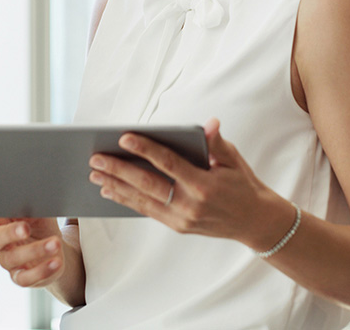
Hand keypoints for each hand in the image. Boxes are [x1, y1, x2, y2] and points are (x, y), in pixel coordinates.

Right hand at [0, 208, 65, 287]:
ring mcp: (8, 262)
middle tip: (25, 227)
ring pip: (13, 258)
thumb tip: (25, 195)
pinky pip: (27, 277)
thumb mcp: (36, 211)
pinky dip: (42, 269)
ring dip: (35, 250)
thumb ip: (27, 204)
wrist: (55, 249)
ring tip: (53, 243)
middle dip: (10, 233)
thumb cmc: (39, 224)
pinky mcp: (21, 277)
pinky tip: (55, 261)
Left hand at [88, 118, 289, 247]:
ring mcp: (182, 219)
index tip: (124, 138)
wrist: (255, 222)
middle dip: (119, 170)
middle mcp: (190, 205)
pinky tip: (109, 190)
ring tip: (94, 173)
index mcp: (204, 185)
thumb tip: (209, 123)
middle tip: (96, 157)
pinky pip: (147, 211)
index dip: (146, 149)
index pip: (169, 163)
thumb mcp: (233, 161)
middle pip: (148, 184)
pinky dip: (126, 200)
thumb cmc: (243, 185)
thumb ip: (216, 143)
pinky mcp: (177, 227)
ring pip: (142, 200)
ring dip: (116, 186)